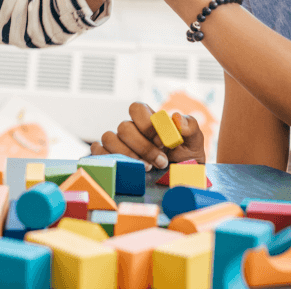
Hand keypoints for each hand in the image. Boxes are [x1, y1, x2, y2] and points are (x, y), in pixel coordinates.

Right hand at [90, 102, 205, 169]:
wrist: (180, 182)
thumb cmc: (185, 159)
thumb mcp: (194, 142)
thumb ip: (189, 126)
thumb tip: (176, 118)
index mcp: (148, 120)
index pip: (136, 108)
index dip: (147, 123)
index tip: (163, 141)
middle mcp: (130, 129)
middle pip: (124, 127)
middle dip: (143, 146)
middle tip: (160, 162)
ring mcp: (117, 143)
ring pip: (109, 138)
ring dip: (128, 155)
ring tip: (147, 168)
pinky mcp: (109, 158)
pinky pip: (97, 152)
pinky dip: (108, 159)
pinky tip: (127, 169)